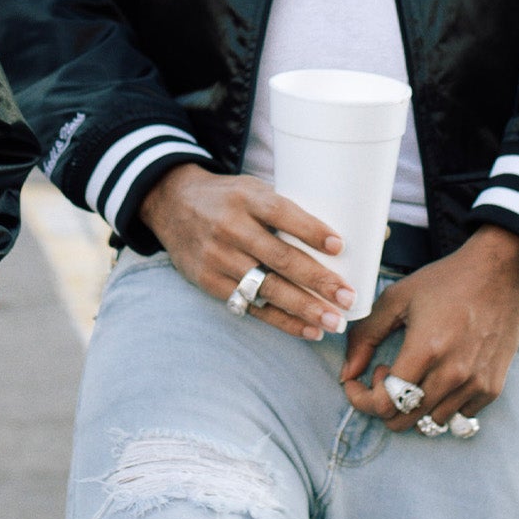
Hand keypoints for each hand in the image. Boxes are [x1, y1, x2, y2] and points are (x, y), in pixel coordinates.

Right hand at [140, 162, 356, 341]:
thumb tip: (347, 240)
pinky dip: (282, 320)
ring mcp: (217, 256)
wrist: (170, 203)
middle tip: (348, 297)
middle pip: (279, 257)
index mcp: (245, 197)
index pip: (280, 213)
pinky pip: (250, 305)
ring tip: (334, 322)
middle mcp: (229, 226)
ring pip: (267, 287)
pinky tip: (308, 330)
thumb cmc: (227, 198)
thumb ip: (285, 210)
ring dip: (304, 307)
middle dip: (317, 280)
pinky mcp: (209, 280)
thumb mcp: (251, 189)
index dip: (310, 230)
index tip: (339, 246)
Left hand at [341, 226, 518, 429]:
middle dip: (383, 403)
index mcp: (425, 350)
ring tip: (414, 371)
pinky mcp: (493, 388)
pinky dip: (440, 404)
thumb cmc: (445, 282)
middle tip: (387, 372)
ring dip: (412, 404)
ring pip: (430, 422)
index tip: (358, 381)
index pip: (384, 404)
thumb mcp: (395, 299)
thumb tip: (346, 374)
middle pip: (404, 420)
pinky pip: (458, 416)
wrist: (501, 274)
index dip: (362, 398)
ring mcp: (476, 384)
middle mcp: (453, 374)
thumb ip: (365, 337)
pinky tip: (438, 375)